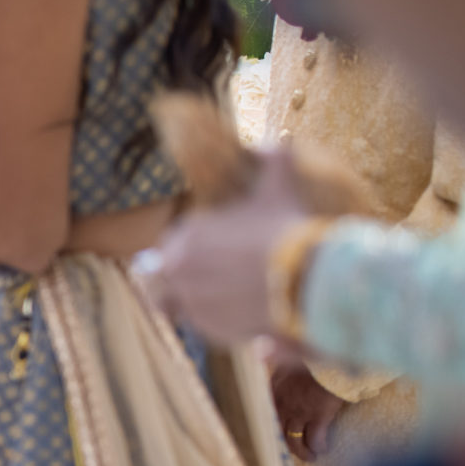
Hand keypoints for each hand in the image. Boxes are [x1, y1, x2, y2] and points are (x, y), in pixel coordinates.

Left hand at [148, 151, 310, 345]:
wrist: (303, 277)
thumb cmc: (288, 229)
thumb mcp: (280, 189)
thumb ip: (277, 163)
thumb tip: (283, 139)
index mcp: (187, 232)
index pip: (174, 241)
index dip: (191, 246)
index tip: (211, 251)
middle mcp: (177, 266)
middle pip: (161, 273)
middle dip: (179, 273)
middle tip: (205, 277)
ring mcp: (187, 298)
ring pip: (173, 301)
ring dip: (189, 298)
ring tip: (215, 297)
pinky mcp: (203, 326)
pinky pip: (197, 323)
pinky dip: (211, 317)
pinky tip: (233, 311)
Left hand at [270, 358, 349, 462]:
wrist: (332, 359)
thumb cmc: (314, 358)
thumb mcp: (288, 359)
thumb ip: (274, 361)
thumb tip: (260, 351)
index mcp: (274, 390)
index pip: (266, 414)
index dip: (272, 427)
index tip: (277, 436)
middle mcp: (282, 404)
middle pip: (279, 432)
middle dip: (288, 445)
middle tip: (297, 451)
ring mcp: (299, 413)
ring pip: (295, 441)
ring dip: (303, 451)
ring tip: (312, 456)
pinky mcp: (318, 417)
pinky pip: (315, 439)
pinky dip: (319, 446)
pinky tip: (323, 449)